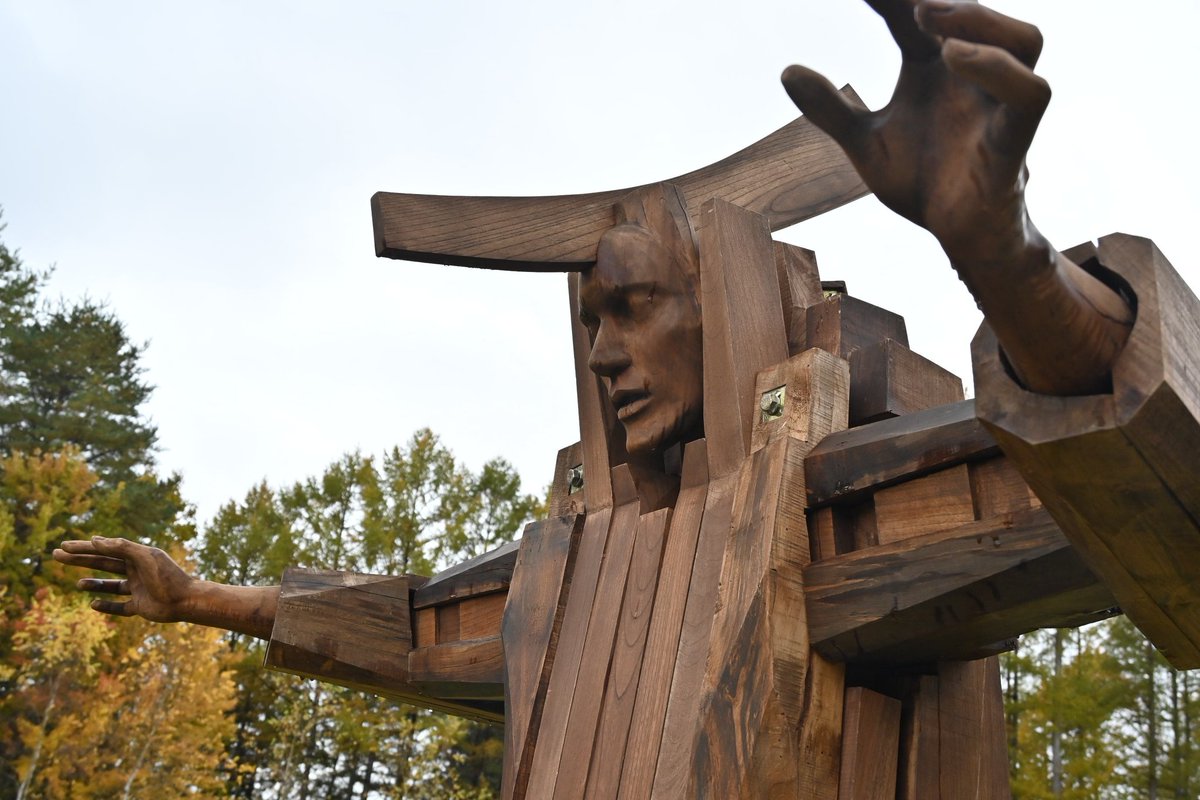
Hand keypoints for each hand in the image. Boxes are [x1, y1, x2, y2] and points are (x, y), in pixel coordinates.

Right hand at [54, 537, 196, 622]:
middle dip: (81, 560)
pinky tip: (93, 604)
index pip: (105, 549)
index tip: (65, 546)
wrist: (186, 600)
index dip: (84, 547)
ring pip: (110, 586)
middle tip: (57, 556)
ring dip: (94, 584)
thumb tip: (95, 540)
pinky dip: (106, 606)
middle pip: (103, 563)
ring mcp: (138, 588)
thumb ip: (121, 547)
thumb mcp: (145, 557)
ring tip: (79, 584)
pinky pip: (119, 607)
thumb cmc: (167, 576)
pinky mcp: (140, 606)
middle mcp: (136, 571)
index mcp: (137, 556)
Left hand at [782, 0, 1132, 395]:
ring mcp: (998, 105)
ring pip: (1025, 40)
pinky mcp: (1013, 140)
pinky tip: (952, 58)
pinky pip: (1030, 95)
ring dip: (980, 19)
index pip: (917, 13)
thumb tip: (787, 70)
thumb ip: (832, 110)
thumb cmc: (922, 182)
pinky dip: (1000, 69)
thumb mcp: (866, 144)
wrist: (959, 239)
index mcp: (937, 70)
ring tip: (924, 15)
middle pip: (978, 14)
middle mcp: (973, 77)